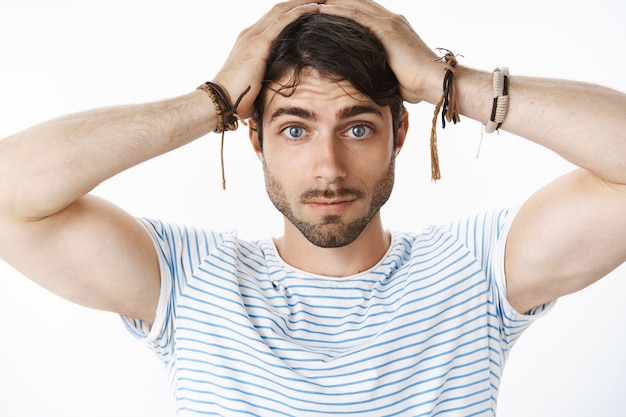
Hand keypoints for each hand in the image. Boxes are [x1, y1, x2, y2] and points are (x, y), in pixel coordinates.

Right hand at [213, 1, 325, 118]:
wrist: (221, 100)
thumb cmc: (237, 99)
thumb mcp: (255, 85)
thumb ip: (267, 80)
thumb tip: (277, 92)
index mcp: (250, 42)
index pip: (274, 19)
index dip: (292, 11)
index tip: (311, 8)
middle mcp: (251, 34)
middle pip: (279, 9)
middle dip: (300, 1)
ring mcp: (254, 36)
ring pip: (282, 10)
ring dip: (303, 2)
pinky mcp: (259, 43)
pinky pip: (282, 21)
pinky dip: (300, 12)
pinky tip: (315, 8)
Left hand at [320, 0, 440, 103]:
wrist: (435, 82)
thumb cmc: (417, 85)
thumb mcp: (392, 74)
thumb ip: (378, 69)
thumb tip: (364, 81)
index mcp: (393, 29)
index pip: (363, 13)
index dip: (344, 10)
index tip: (322, 11)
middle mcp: (391, 20)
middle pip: (357, 3)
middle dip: (335, 1)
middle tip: (312, 0)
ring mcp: (390, 22)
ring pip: (355, 4)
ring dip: (332, 2)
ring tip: (311, 2)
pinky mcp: (387, 29)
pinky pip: (357, 15)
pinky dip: (339, 11)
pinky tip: (322, 10)